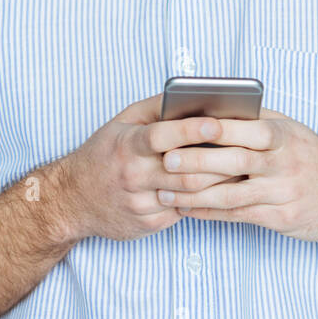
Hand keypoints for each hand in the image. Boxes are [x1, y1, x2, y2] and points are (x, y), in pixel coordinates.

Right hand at [55, 93, 246, 242]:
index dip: (191, 130)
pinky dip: (203, 199)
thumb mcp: (122, 123)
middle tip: (246, 151)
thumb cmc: (103, 154)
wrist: (71, 201)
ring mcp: (140, 203)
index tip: (217, 124)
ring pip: (189, 194)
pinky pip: (183, 210)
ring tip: (242, 169)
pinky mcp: (148, 224)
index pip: (162, 136)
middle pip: (184, 170)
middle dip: (219, 162)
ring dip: (219, 182)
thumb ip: (156, 108)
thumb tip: (192, 94)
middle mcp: (133, 175)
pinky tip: (221, 189)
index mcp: (127, 145)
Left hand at [153, 108, 317, 242]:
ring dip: (194, 194)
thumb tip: (213, 111)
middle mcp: (284, 164)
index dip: (217, 130)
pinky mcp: (280, 218)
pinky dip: (208, 213)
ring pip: (231, 195)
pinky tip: (186, 208)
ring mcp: (282, 193)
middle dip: (196, 162)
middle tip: (165, 161)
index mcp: (284, 136)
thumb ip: (257, 121)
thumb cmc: (310, 155)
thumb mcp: (291, 129)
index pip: (248, 130)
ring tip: (165, 191)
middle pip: (234, 163)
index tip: (185, 127)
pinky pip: (237, 215)